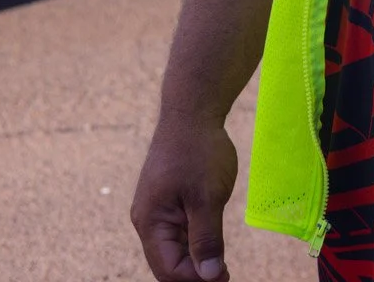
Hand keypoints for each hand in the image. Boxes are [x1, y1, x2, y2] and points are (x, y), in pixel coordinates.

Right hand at [131, 114, 237, 281]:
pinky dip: (196, 240)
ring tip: (222, 262)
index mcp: (150, 222)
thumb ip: (207, 239)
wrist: (193, 109)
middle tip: (226, 274)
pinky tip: (215, 240)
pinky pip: (180, 230)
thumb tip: (209, 276)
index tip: (224, 277)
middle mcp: (148, 219)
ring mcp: (158, 209)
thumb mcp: (207, 197)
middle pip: (168, 263)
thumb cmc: (199, 150)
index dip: (196, 280)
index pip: (168, 269)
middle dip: (194, 273)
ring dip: (196, 257)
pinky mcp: (169, 199)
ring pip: (175, 248)